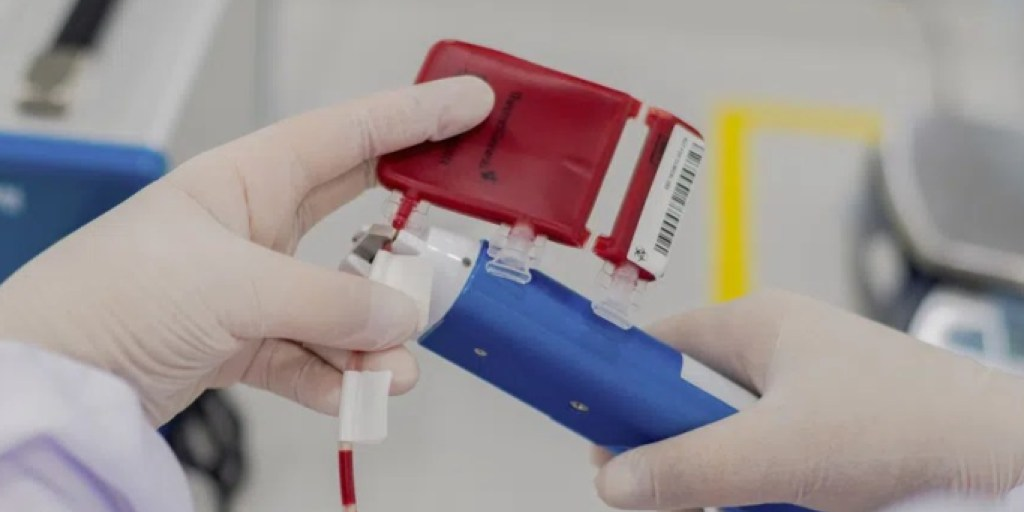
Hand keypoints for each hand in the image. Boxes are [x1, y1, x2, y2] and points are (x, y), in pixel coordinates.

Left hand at [0, 76, 494, 424]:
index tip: (470, 107)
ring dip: (373, 340)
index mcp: (248, 179)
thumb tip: (400, 318)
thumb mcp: (231, 286)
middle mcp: (256, 229)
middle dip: (407, 240)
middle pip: (358, 218)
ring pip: (343, 306)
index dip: (415, 117)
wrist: (51, 378)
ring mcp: (254, 290)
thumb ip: (328, 303)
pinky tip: (355, 396)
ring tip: (390, 371)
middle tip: (452, 250)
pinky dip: (340, 379)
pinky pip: (315, 358)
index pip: (350, 134)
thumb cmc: (109, 297)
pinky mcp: (246, 344)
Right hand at [594, 291, 1023, 511]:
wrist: (1001, 456)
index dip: (622, 387)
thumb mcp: (775, 452)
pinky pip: (763, 457)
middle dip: (670, 444)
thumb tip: (615, 482)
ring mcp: (805, 392)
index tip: (599, 434)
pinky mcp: (829, 433)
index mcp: (757, 322)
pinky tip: (767, 502)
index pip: (658, 343)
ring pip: (724, 434)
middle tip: (662, 486)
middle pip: (686, 395)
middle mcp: (777, 350)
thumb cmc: (906, 424)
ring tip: (730, 497)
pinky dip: (753, 485)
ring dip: (714, 472)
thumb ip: (687, 468)